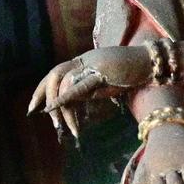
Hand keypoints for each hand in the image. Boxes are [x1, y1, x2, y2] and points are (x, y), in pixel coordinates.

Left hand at [27, 45, 151, 138]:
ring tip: (58, 123)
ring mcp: (93, 64)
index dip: (43, 87)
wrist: (150, 62)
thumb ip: (88, 91)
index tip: (34, 105)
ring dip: (59, 104)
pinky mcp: (102, 71)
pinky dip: (65, 95)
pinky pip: (79, 84)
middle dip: (41, 93)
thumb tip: (73, 104)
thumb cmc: (131, 73)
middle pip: (54, 74)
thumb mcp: (104, 85)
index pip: (57, 73)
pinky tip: (56, 105)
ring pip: (65, 81)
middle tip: (32, 111)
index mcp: (84, 62)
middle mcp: (84, 60)